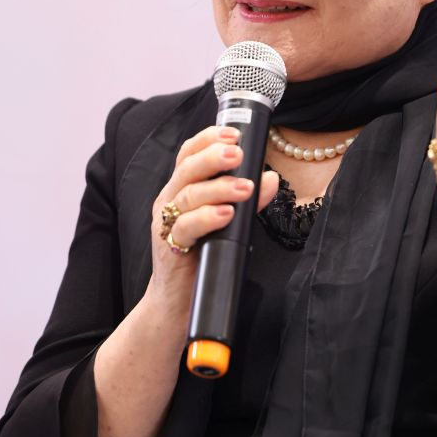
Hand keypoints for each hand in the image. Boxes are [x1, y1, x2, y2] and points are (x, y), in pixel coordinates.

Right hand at [149, 125, 278, 301]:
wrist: (177, 303)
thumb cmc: (203, 257)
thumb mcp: (227, 224)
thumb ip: (246, 201)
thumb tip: (270, 178)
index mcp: (181, 190)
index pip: (189, 155)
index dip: (209, 139)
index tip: (234, 134)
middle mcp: (170, 202)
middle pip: (187, 169)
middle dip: (213, 157)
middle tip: (238, 154)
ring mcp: (167, 225)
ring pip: (188, 196)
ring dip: (218, 188)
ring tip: (245, 187)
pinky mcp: (170, 248)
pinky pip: (184, 228)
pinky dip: (207, 218)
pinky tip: (227, 215)